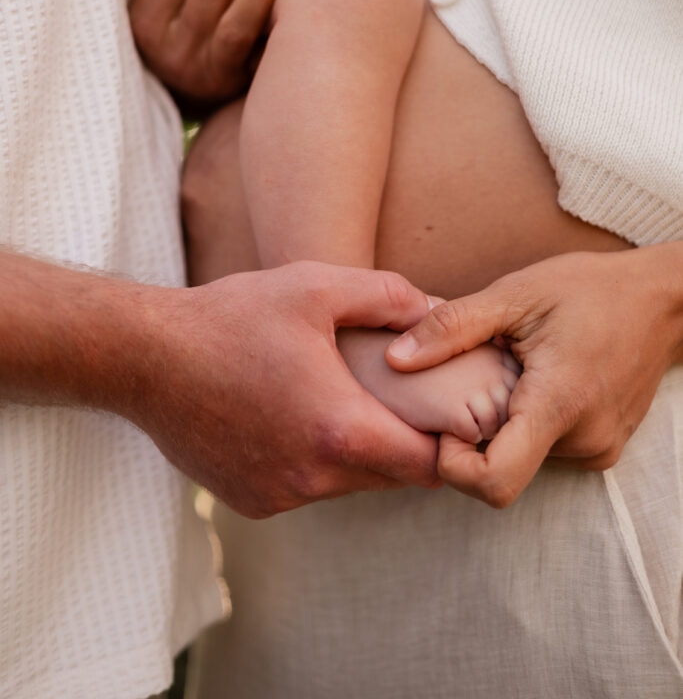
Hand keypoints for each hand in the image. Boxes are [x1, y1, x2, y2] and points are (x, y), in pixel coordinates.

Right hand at [132, 262, 440, 517]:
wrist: (143, 358)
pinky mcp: (251, 502)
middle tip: (408, 399)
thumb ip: (387, 295)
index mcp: (339, 430)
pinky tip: (299, 416)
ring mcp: (279, 496)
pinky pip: (308, 487)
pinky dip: (318, 460)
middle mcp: (313, 478)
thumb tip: (436, 310)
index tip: (451, 412)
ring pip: (350, 484)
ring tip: (349, 400)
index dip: (450, 441)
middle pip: (392, 477)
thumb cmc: (231, 317)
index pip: (429, 464)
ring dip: (361, 450)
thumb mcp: (315, 285)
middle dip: (407, 442)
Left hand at [386, 246, 682, 506]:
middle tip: (473, 377)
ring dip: (503, 422)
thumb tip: (394, 359)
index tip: (443, 426)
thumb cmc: (590, 289)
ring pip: (523, 456)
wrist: (663, 299)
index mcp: (557, 404)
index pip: (494, 483)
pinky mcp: (603, 448)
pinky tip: (533, 377)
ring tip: (510, 368)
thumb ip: (452, 328)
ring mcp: (598, 449)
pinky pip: (547, 448)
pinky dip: (528, 420)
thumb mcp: (515, 294)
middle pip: (503, 468)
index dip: (452, 467)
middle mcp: (582, 441)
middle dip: (475, 432)